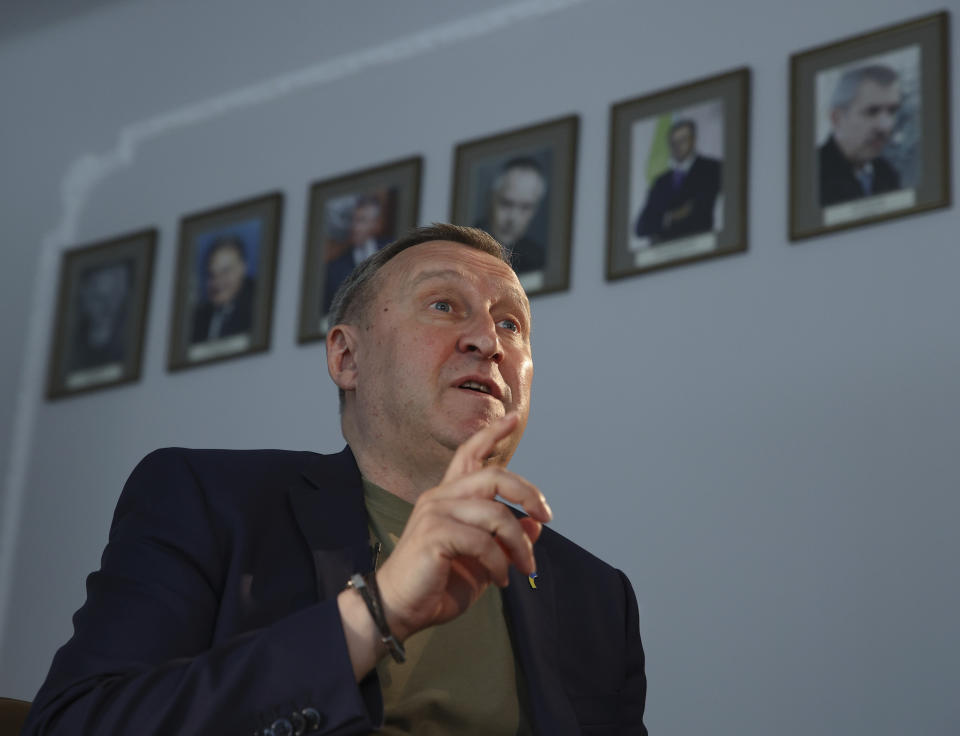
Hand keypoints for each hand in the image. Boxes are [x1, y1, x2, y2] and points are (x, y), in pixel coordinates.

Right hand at [375, 413, 551, 640]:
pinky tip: (500, 580)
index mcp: (449, 496)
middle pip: (494, 477)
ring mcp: (435, 513)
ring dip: (518, 544)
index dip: (492, 434)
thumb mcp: (483, 560)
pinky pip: (483, 542)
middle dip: (527, 493)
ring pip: (495, 515)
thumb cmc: (439, 584)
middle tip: (546, 517)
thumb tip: (536, 524)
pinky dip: (499, 563)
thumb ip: (506, 539)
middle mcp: (440, 497)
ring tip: (524, 568)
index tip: (513, 417)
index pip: (470, 453)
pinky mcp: (434, 534)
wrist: (400, 610)